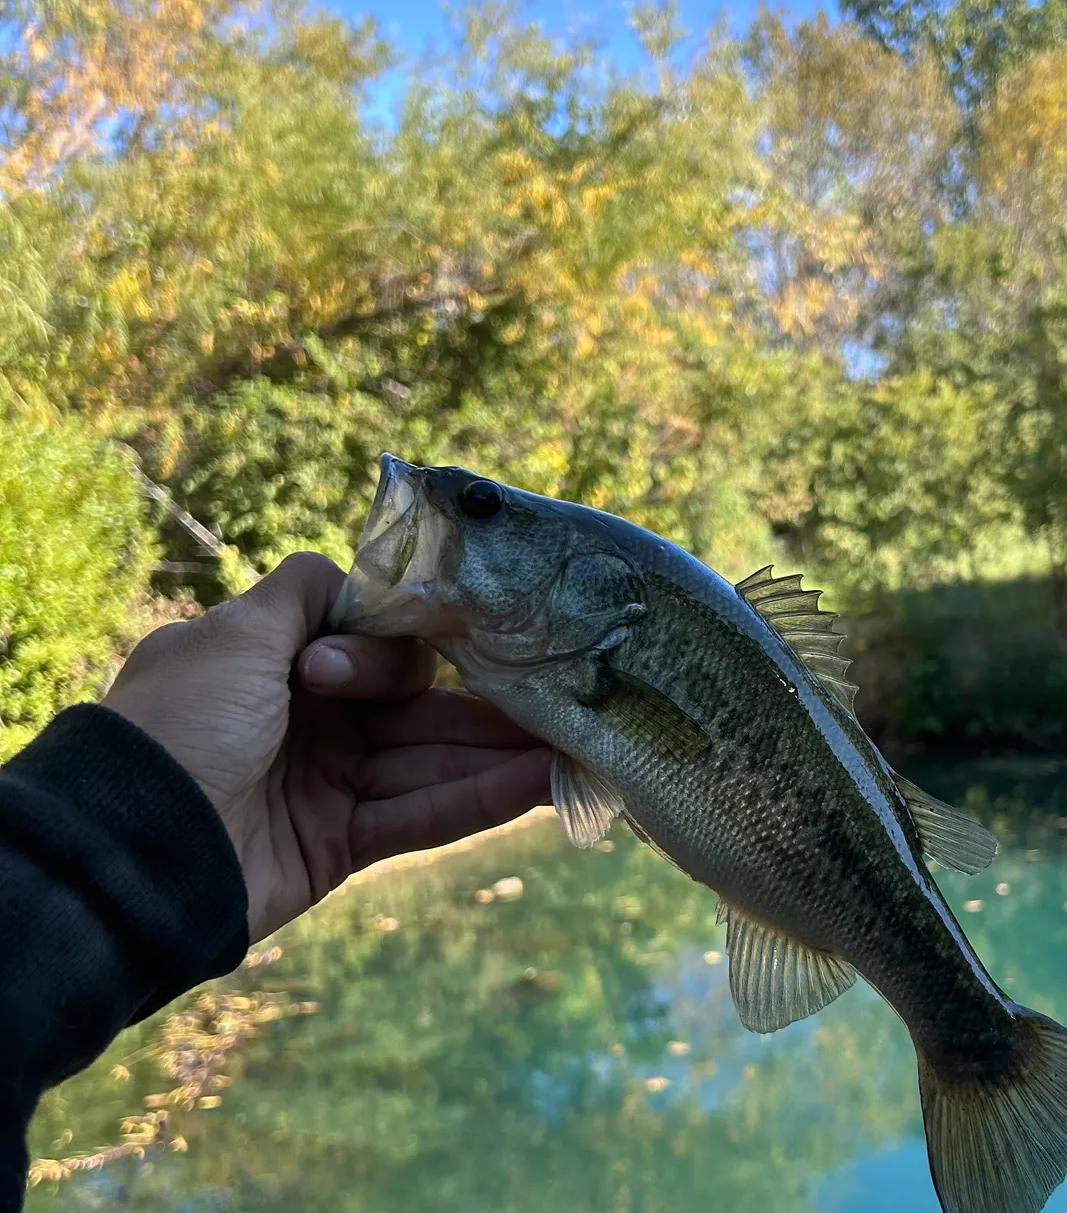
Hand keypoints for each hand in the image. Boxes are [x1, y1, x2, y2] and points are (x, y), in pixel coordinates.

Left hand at [104, 552, 552, 940]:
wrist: (132, 850)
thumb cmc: (185, 723)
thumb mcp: (235, 633)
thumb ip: (303, 592)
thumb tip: (353, 573)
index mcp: (279, 662)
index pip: (374, 642)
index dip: (407, 641)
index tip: (457, 635)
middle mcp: (309, 718)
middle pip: (414, 702)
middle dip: (481, 700)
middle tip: (556, 690)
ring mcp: (328, 782)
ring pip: (429, 758)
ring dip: (500, 751)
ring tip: (575, 738)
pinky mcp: (342, 844)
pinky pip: (420, 813)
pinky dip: (480, 798)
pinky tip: (542, 780)